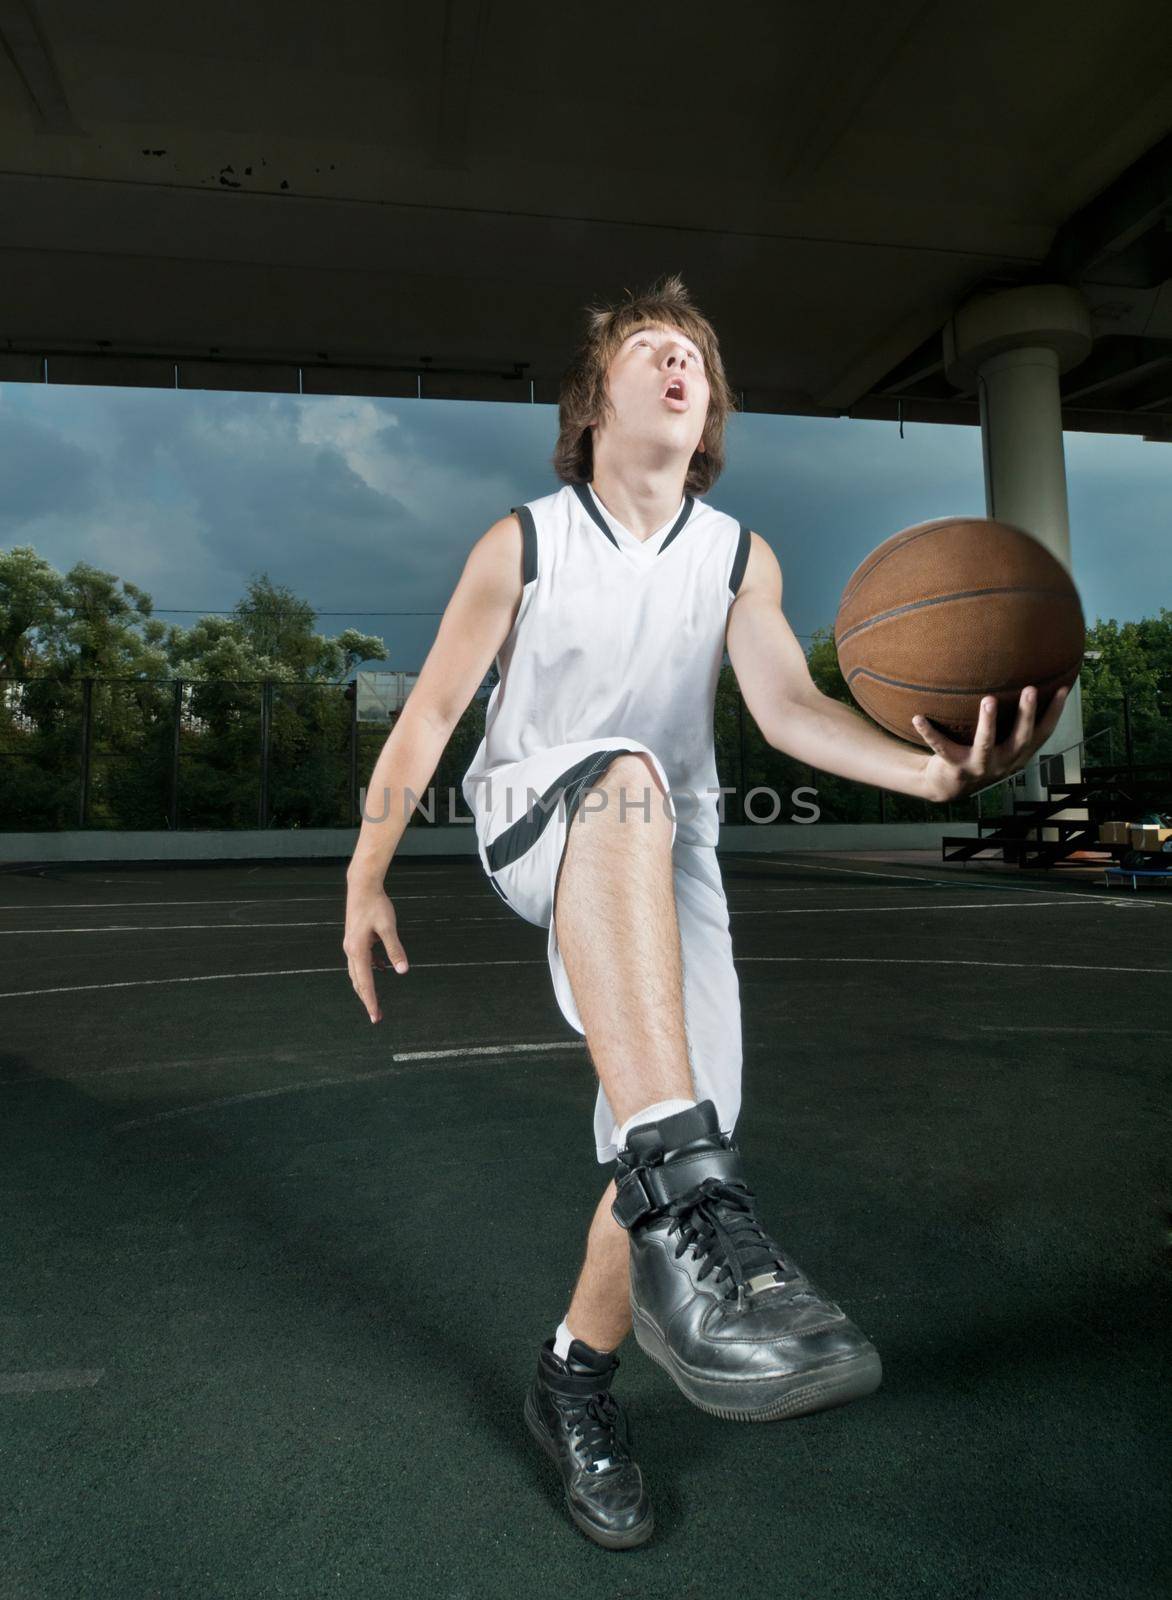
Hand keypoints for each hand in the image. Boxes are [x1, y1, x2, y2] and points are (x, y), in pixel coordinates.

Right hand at [342, 878, 408, 1022]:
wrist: (362, 886)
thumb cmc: (376, 905)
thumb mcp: (388, 927)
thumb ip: (395, 949)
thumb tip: (403, 971)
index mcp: (358, 950)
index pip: (366, 982)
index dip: (371, 1000)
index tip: (375, 1016)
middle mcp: (351, 951)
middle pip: (358, 982)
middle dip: (367, 999)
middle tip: (376, 1017)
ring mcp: (351, 945)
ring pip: (357, 973)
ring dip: (366, 987)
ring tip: (376, 1001)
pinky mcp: (355, 940)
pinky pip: (361, 962)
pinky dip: (369, 970)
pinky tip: (382, 968)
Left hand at [914, 684, 1070, 803]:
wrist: (950, 786)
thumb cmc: (982, 754)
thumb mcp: (1003, 742)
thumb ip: (1015, 721)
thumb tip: (1032, 681)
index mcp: (1019, 754)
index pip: (1043, 733)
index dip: (1055, 713)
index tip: (1064, 688)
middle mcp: (1004, 762)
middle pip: (1020, 738)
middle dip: (1027, 714)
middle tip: (1031, 689)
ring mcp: (980, 767)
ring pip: (986, 745)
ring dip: (988, 723)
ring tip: (988, 700)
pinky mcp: (955, 767)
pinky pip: (942, 747)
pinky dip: (929, 733)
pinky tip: (918, 718)